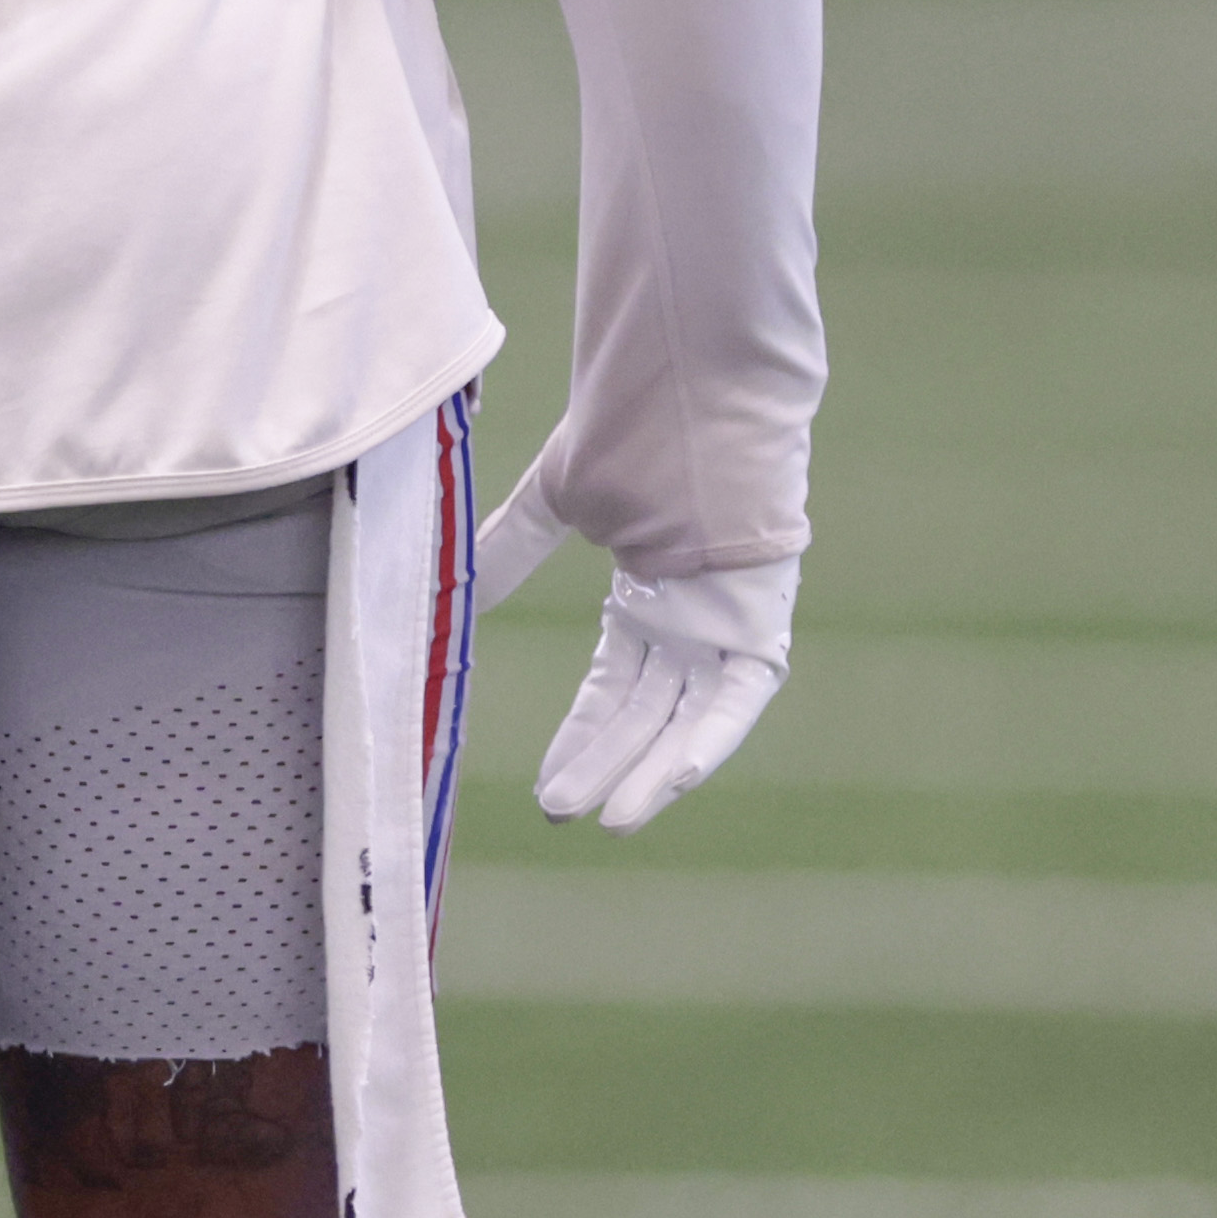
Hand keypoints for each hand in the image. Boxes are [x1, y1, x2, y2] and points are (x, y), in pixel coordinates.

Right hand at [474, 454, 798, 836]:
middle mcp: (690, 619)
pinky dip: (711, 736)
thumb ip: (511, 550)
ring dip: (652, 771)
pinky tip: (672, 779)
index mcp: (647, 594)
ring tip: (613, 823)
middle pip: (646, 714)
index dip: (581, 737)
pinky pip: (741, 696)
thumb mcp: (555, 499)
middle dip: (604, 766)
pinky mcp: (763, 619)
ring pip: (689, 717)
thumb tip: (453, 591)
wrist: (692, 394)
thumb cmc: (628, 432)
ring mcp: (727, 622)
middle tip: (564, 814)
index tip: (548, 787)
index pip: (614, 687)